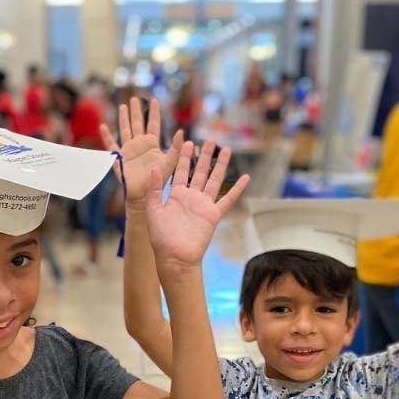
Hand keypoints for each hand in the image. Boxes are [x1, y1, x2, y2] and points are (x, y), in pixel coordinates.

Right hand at [100, 97, 182, 208]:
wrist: (143, 193)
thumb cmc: (157, 180)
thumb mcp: (170, 163)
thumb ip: (176, 148)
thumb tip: (181, 132)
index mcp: (152, 144)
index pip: (154, 124)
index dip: (154, 112)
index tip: (154, 100)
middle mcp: (140, 144)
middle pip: (138, 123)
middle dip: (136, 111)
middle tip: (134, 98)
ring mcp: (129, 150)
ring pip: (126, 129)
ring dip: (124, 118)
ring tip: (123, 106)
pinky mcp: (119, 157)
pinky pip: (111, 144)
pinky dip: (107, 136)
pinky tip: (103, 126)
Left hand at [145, 139, 249, 268]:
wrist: (174, 257)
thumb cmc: (160, 237)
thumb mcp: (153, 209)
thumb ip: (154, 189)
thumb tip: (155, 167)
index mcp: (175, 195)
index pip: (181, 171)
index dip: (184, 157)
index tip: (187, 141)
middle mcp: (191, 198)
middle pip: (200, 172)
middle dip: (205, 156)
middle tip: (210, 141)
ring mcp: (203, 205)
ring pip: (214, 181)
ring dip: (220, 165)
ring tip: (226, 150)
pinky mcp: (213, 215)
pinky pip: (228, 200)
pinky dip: (237, 189)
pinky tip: (245, 178)